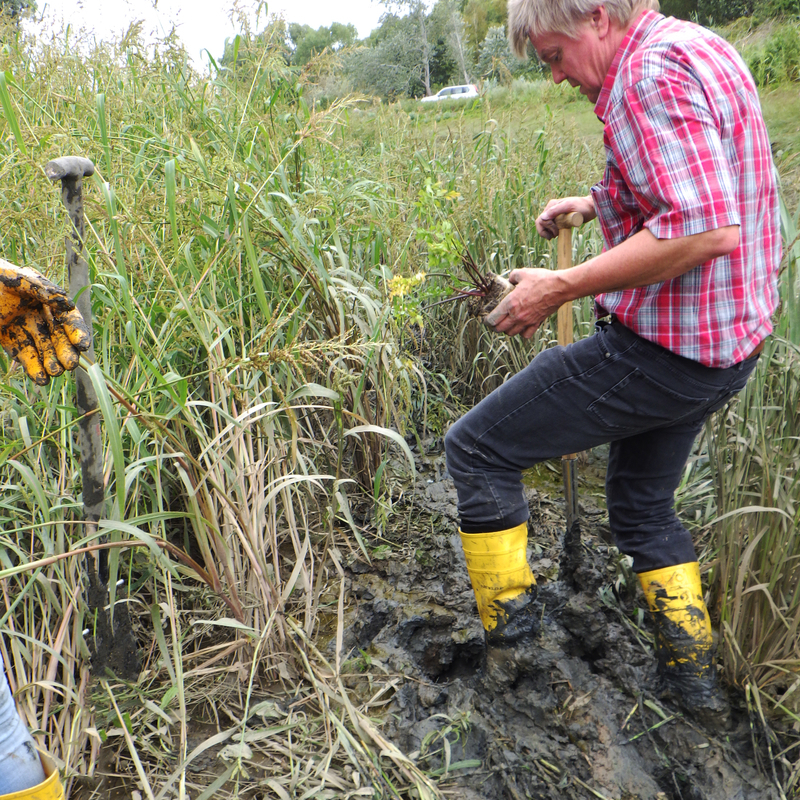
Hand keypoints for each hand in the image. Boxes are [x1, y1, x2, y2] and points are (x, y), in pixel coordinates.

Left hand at [0, 260, 91, 384]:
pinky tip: (41, 379)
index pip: (67, 318)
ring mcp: (26, 331)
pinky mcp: (11, 342)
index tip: (82, 344)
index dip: (77, 331)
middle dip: (65, 352)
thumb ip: (41, 290)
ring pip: (44, 350)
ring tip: (54, 372)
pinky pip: (25, 357)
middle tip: (70, 364)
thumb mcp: (16, 279)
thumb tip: (68, 304)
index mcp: (47, 300)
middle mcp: (40, 317)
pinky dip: (34, 369)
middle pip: (59, 338)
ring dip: (51, 362)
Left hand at [485, 268, 561, 338]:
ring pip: (511, 333)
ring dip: (506, 330)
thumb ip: (512, 276)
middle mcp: (517, 315)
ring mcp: (527, 321)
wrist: (559, 287)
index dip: (487, 321)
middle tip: (494, 323)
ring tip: (506, 324)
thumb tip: (510, 279)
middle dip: (494, 327)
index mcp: (510, 303)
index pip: (493, 319)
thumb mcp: (523, 273)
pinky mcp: (536, 323)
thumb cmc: (542, 280)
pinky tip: (520, 327)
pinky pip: (525, 335)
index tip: (486, 319)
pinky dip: (521, 333)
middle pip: (499, 329)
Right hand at [536, 195, 595, 239]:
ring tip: (556, 236)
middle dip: (545, 231)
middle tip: (555, 236)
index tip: (556, 232)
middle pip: (541, 223)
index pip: (541, 219)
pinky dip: (551, 232)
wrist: (591, 208)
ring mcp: (555, 215)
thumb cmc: (582, 206)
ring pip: (544, 226)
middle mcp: (552, 210)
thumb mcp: (568, 206)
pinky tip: (557, 234)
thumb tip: (543, 217)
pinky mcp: (560, 220)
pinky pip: (550, 227)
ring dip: (548, 233)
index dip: (546, 228)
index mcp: (552, 206)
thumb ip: (555, 210)